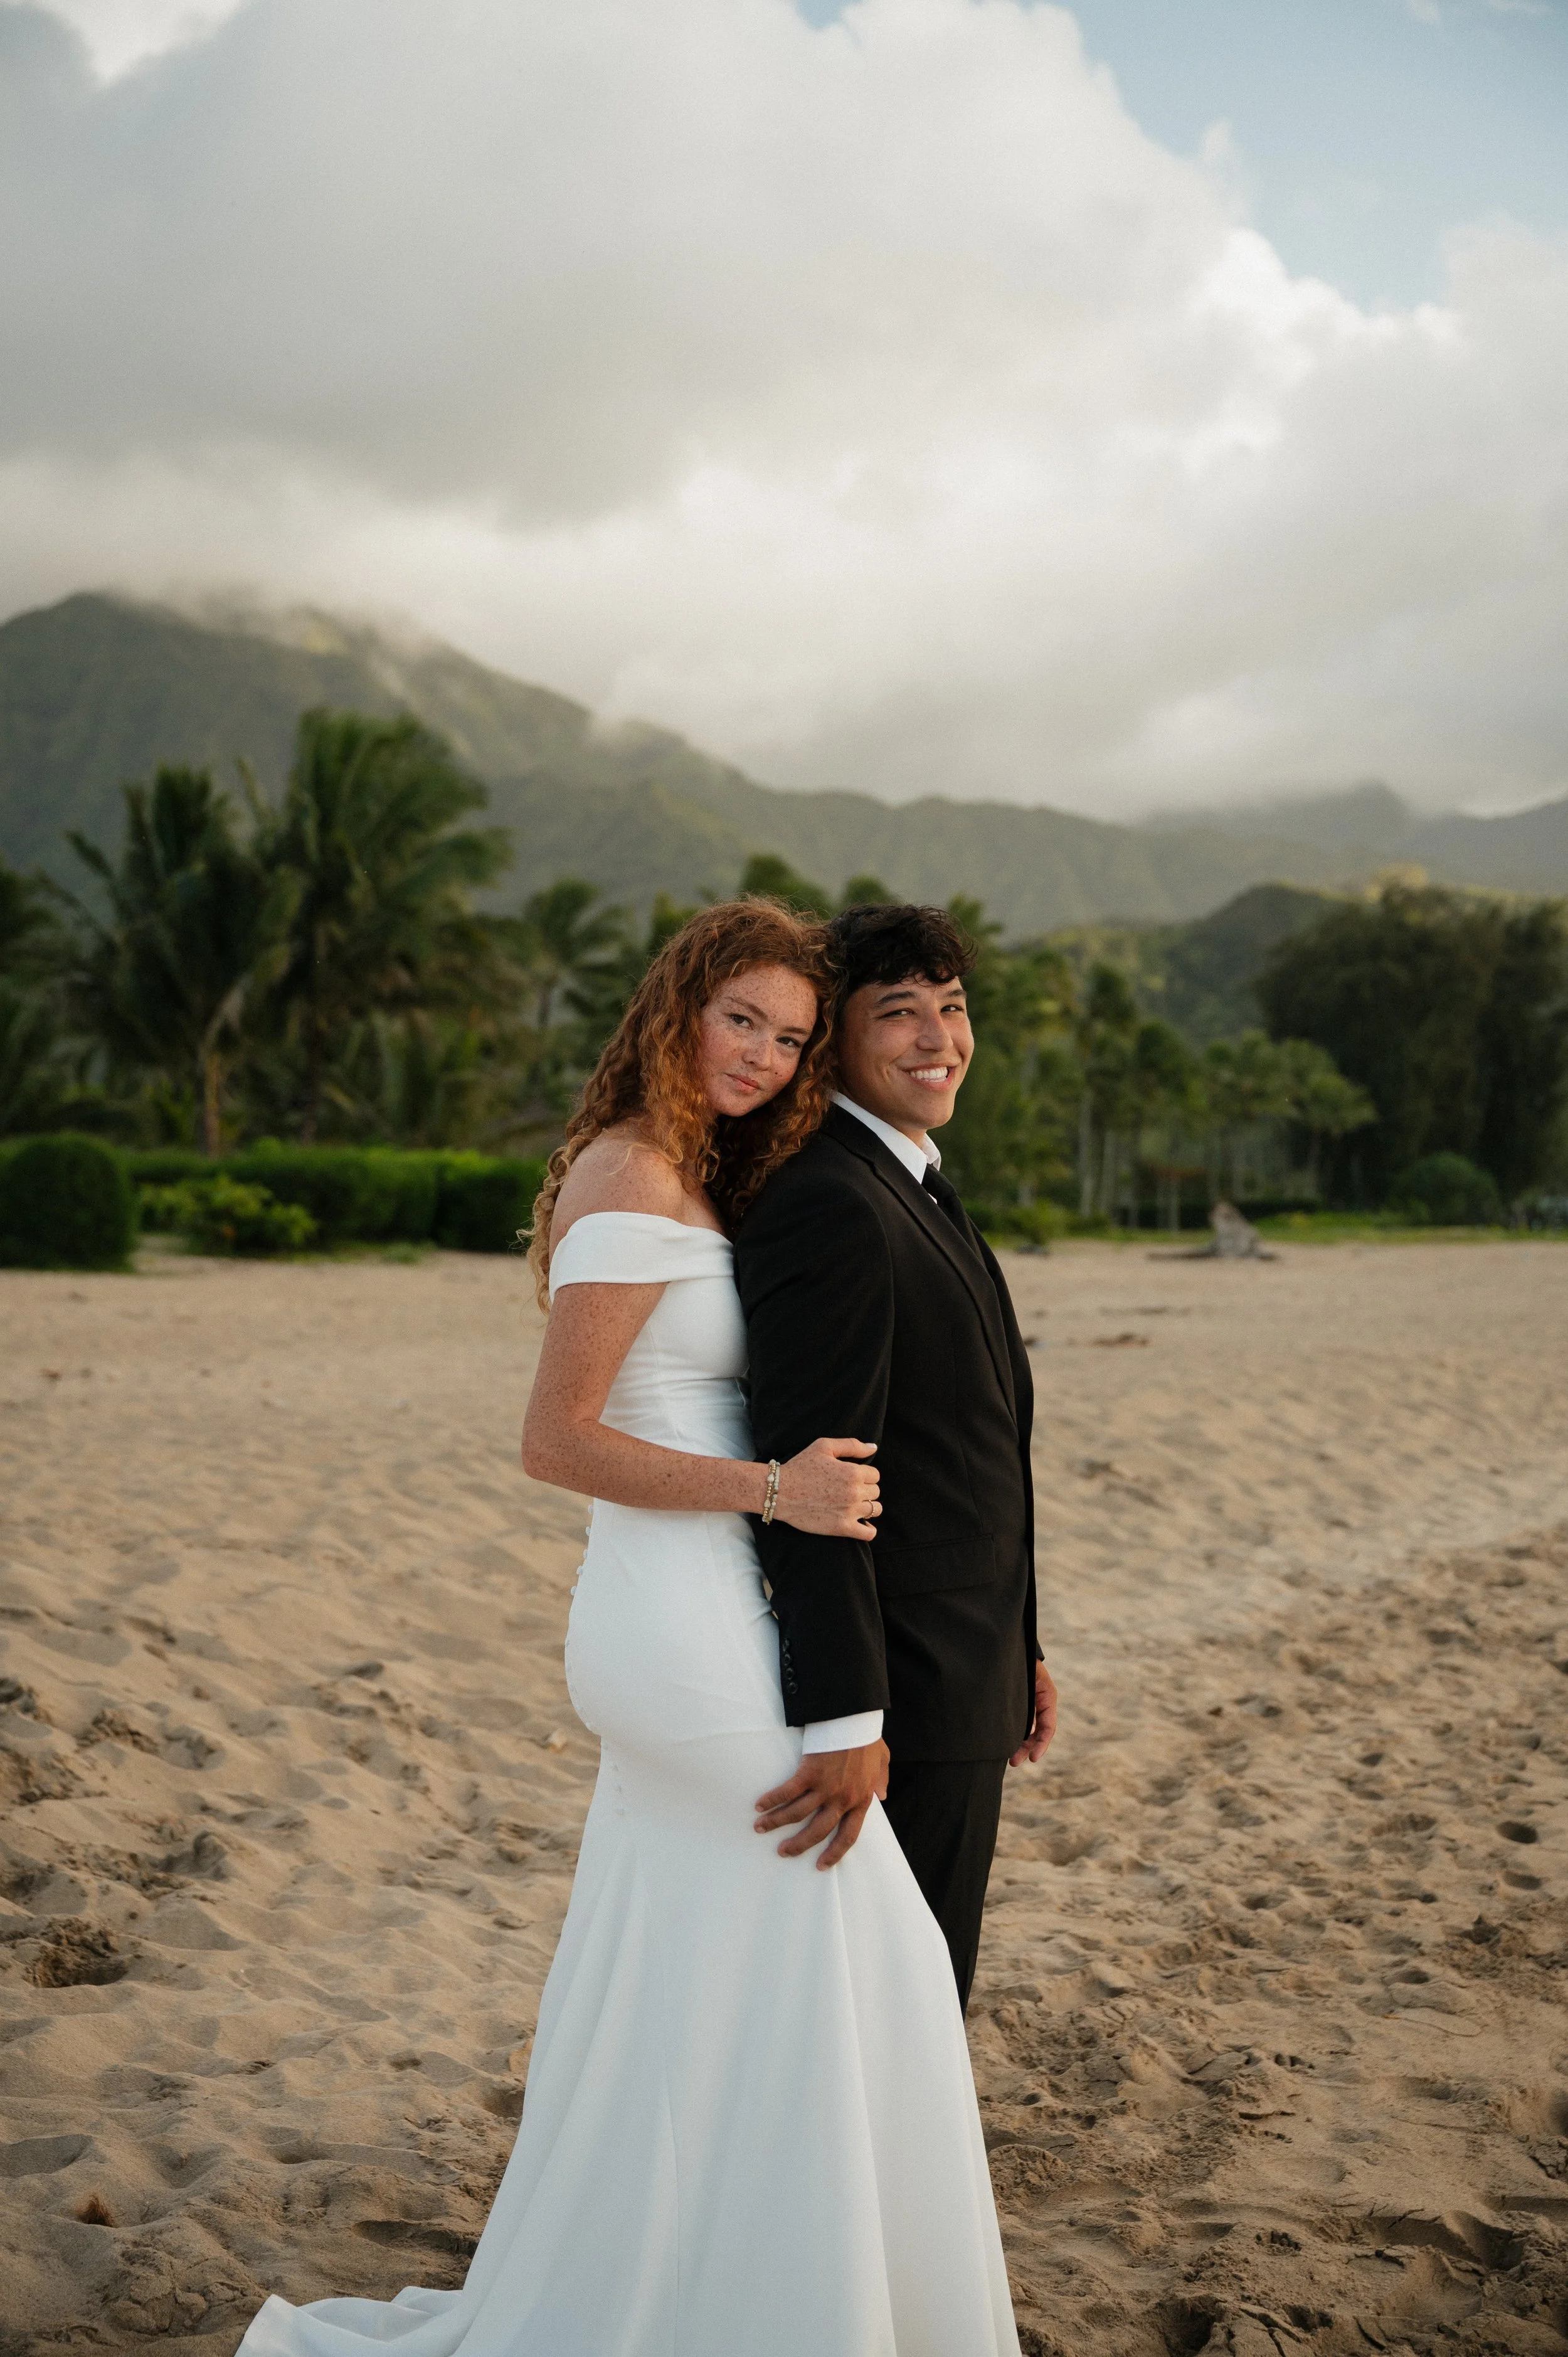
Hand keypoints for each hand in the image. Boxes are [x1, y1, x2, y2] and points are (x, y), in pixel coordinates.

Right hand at [754, 1740, 888, 1868]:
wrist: (856, 1718)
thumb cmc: (868, 1738)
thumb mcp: (882, 1761)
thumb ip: (882, 1780)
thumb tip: (882, 1794)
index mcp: (861, 1800)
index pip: (848, 1836)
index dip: (834, 1853)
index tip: (821, 1865)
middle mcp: (842, 1799)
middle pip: (818, 1831)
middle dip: (798, 1845)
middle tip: (783, 1852)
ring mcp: (825, 1787)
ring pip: (797, 1814)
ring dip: (776, 1823)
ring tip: (760, 1828)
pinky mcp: (810, 1772)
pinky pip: (787, 1792)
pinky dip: (772, 1800)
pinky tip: (760, 1805)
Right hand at [772, 1438, 878, 1538]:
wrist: (780, 1492)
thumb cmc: (800, 1467)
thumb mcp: (824, 1447)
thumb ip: (852, 1445)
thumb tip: (873, 1448)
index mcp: (853, 1472)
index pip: (875, 1475)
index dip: (863, 1474)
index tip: (850, 1477)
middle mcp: (855, 1492)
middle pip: (875, 1491)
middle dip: (864, 1489)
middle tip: (846, 1490)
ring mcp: (850, 1511)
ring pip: (875, 1509)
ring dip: (866, 1506)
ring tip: (850, 1504)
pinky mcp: (842, 1528)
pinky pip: (869, 1533)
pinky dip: (868, 1529)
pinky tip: (860, 1523)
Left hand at [1009, 1659, 1057, 1766]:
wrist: (1011, 1645)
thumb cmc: (1020, 1658)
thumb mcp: (1027, 1674)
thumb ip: (1027, 1695)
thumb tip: (1017, 1719)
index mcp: (1047, 1695)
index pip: (1048, 1726)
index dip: (1041, 1743)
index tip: (1032, 1758)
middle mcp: (1041, 1701)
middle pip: (1038, 1732)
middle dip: (1027, 1748)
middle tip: (1014, 1762)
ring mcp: (1031, 1702)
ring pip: (1029, 1729)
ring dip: (1021, 1744)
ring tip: (1009, 1759)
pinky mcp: (1020, 1703)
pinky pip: (1022, 1722)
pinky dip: (1015, 1734)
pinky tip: (1005, 1743)